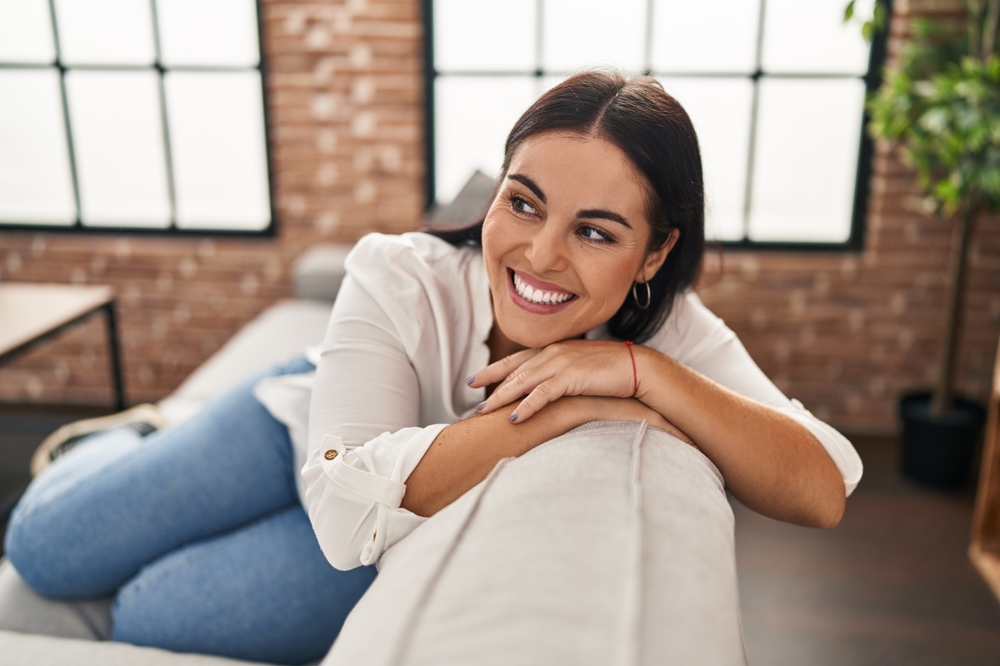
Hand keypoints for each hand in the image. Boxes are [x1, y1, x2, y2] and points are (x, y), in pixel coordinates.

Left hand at [470, 340, 688, 439]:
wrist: (640, 368)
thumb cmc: (612, 371)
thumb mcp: (580, 370)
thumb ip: (561, 375)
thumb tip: (547, 390)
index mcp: (554, 349)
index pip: (516, 359)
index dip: (494, 369)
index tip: (473, 379)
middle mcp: (553, 352)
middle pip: (514, 370)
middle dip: (491, 384)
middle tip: (471, 397)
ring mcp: (562, 362)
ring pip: (524, 381)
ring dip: (502, 396)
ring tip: (485, 411)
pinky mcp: (572, 376)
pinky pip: (544, 393)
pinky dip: (528, 405)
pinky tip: (515, 417)